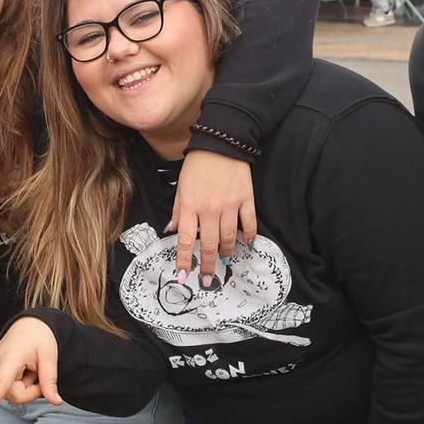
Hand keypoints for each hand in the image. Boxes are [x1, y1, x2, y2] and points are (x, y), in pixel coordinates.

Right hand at [0, 316, 61, 413]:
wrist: (26, 327)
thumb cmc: (39, 339)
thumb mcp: (50, 357)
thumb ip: (50, 381)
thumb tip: (56, 402)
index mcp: (10, 359)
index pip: (1, 383)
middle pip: (17, 396)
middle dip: (32, 391)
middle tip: (37, 371)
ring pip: (13, 396)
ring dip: (26, 387)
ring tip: (28, 368)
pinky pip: (9, 391)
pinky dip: (20, 385)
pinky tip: (22, 370)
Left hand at [170, 150, 255, 277]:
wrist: (220, 143)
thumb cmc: (197, 165)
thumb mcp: (181, 186)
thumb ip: (178, 210)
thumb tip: (173, 230)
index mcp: (190, 206)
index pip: (185, 240)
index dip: (184, 260)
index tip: (183, 275)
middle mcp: (209, 209)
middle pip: (208, 245)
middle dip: (207, 265)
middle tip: (207, 279)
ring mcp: (229, 205)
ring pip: (229, 237)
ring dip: (227, 252)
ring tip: (225, 259)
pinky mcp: (246, 199)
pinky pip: (249, 223)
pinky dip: (250, 235)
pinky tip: (248, 243)